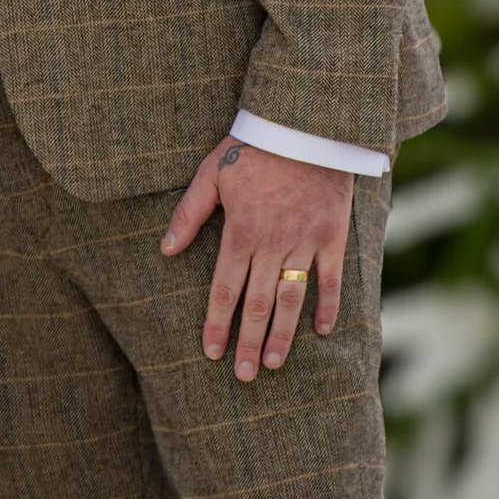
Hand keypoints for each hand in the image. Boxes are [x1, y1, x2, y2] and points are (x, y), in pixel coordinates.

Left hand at [161, 137, 350, 380]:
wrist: (305, 123)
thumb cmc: (252, 146)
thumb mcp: (211, 173)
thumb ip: (188, 214)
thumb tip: (165, 250)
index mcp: (240, 232)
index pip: (224, 290)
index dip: (216, 323)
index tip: (211, 352)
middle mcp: (273, 244)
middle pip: (258, 304)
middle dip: (249, 343)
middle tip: (244, 376)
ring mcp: (306, 241)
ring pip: (292, 299)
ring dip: (284, 335)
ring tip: (275, 364)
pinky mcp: (333, 235)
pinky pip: (331, 278)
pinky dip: (327, 305)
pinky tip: (322, 331)